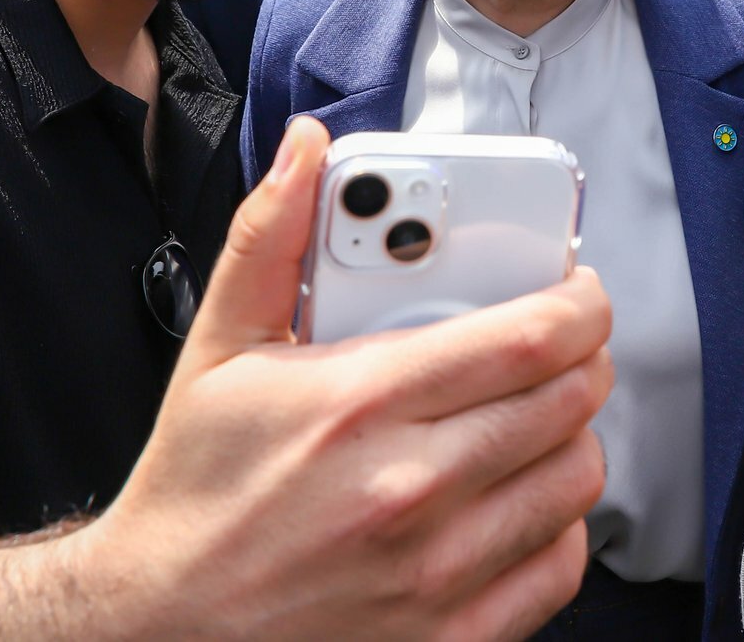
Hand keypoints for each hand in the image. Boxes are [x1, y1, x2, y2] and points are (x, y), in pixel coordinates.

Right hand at [79, 116, 613, 640]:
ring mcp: (438, 571)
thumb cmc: (197, 489)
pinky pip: (559, 566)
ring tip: (527, 416)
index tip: (575, 290)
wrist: (160, 626)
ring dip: (571, 436)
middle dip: (582, 358)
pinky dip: (555, 525)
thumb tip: (306, 149)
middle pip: (570, 401)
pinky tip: (512, 498)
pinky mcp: (452, 636)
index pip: (530, 337)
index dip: (579, 302)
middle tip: (557, 345)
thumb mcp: (219, 347)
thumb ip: (268, 235)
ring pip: (576, 479)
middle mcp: (410, 489)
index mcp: (361, 402)